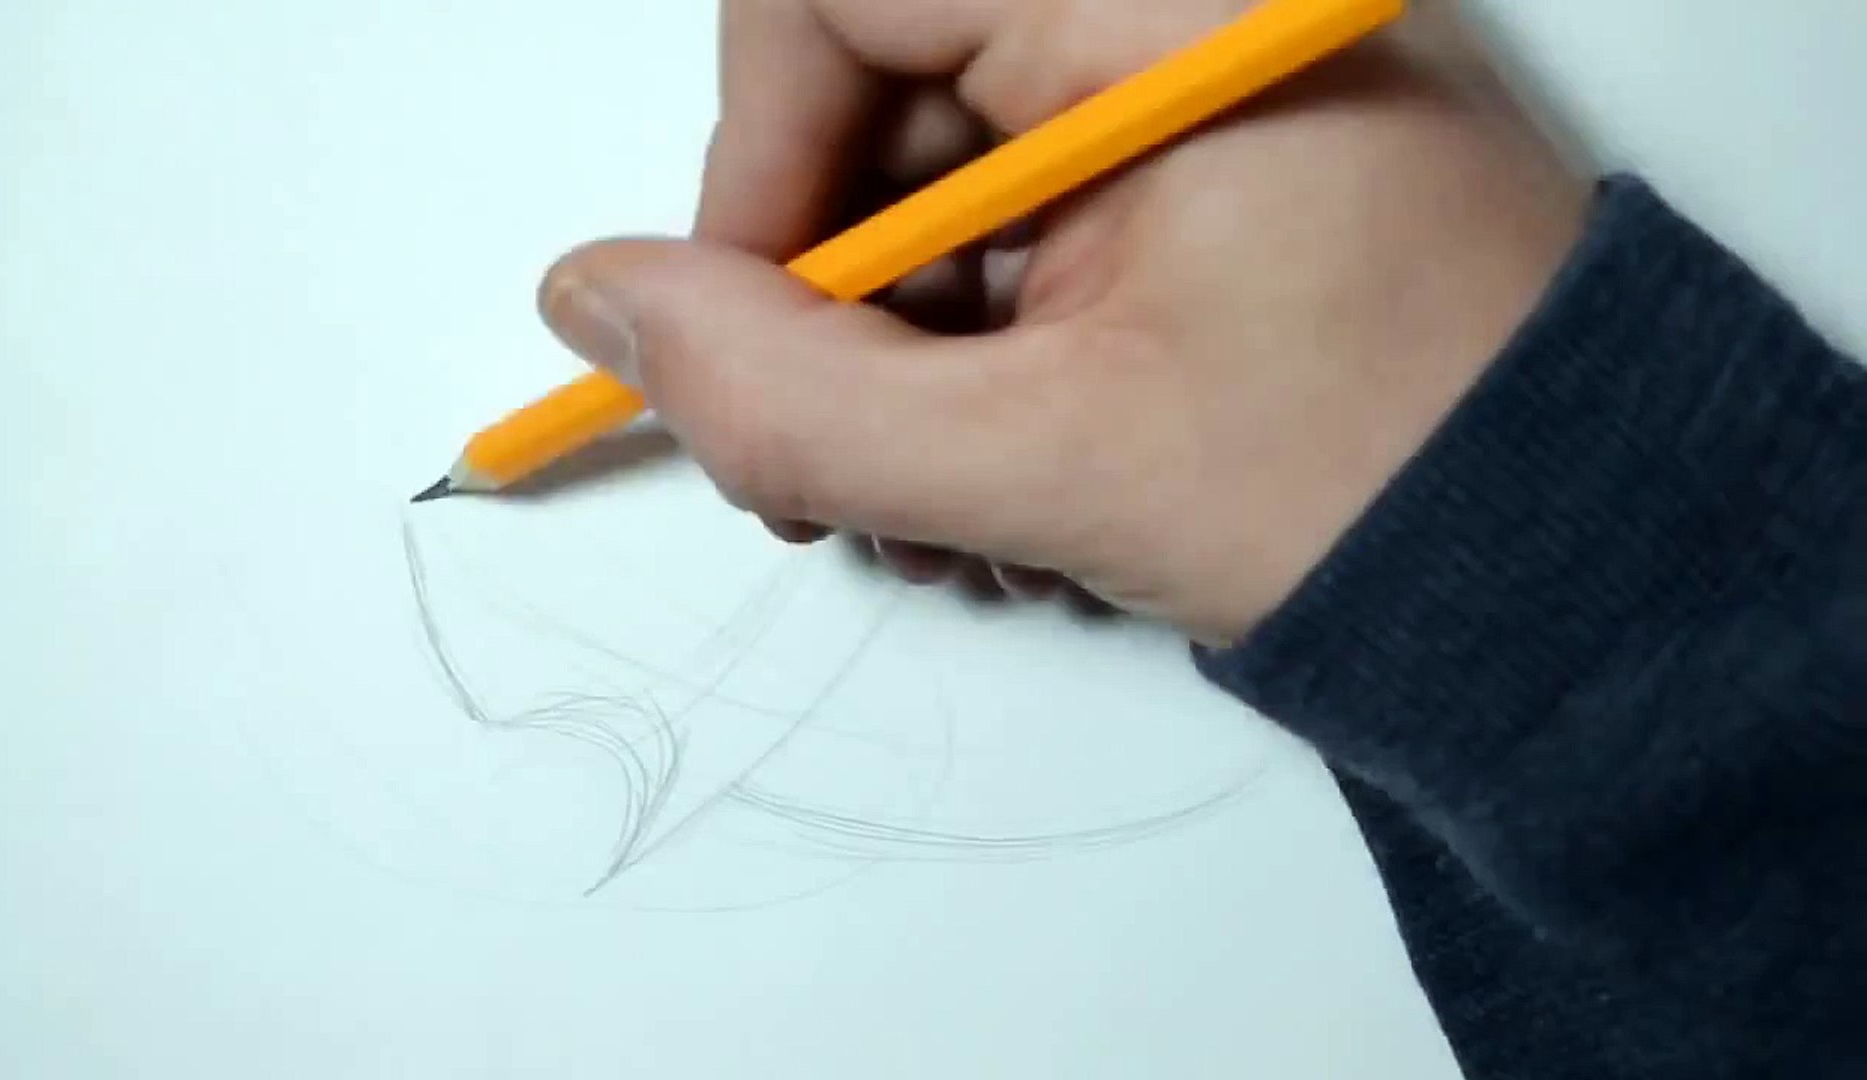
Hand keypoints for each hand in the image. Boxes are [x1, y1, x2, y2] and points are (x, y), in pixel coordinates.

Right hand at [538, 0, 1588, 642]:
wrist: (1588, 567)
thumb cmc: (1384, 492)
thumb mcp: (1050, 461)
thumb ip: (789, 395)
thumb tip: (593, 301)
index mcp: (1173, 6)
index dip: (755, 153)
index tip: (745, 322)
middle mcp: (1191, 4)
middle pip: (891, 84)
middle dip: (830, 296)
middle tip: (831, 471)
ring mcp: (1206, 75)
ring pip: (951, 170)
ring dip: (904, 352)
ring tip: (946, 513)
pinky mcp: (1216, 150)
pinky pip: (1034, 212)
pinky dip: (986, 343)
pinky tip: (1005, 473)